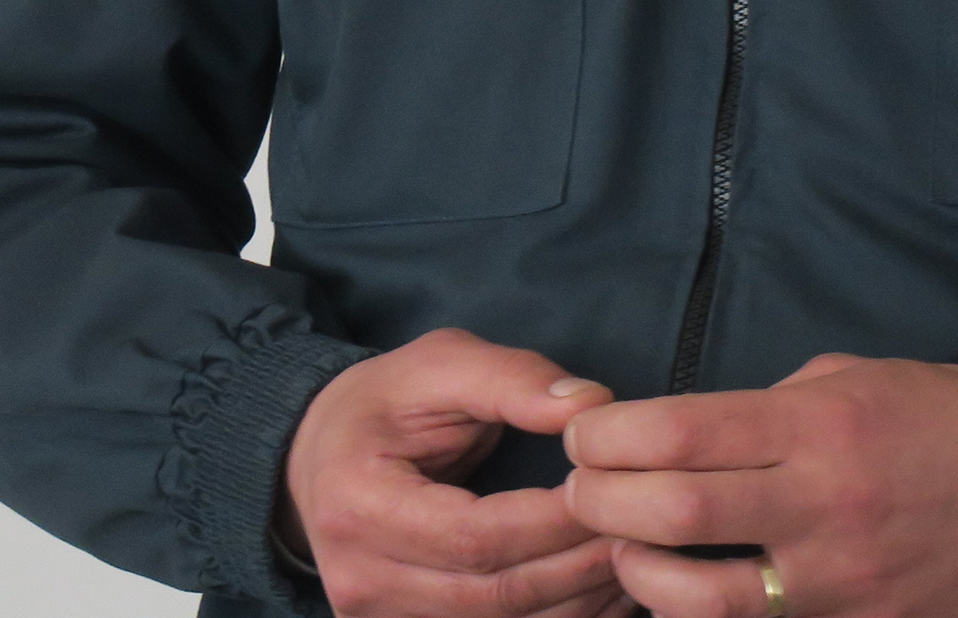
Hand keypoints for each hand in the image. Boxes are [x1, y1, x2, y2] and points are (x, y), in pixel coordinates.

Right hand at [281, 326, 633, 617]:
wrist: (314, 459)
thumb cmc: (381, 406)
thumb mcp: (437, 363)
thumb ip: (512, 378)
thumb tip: (593, 407)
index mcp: (361, 505)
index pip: (477, 535)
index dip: (555, 522)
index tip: (614, 490)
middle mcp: (363, 580)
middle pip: (495, 595)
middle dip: (579, 567)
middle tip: (644, 532)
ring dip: (578, 603)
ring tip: (636, 563)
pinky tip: (599, 593)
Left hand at [561, 354, 957, 617]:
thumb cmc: (947, 418)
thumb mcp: (855, 379)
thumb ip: (772, 408)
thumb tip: (691, 433)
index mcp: (818, 425)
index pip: (677, 433)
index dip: (607, 438)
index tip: (584, 437)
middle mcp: (823, 503)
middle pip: (671, 513)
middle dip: (600, 503)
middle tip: (580, 492)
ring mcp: (840, 579)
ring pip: (700, 599)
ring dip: (637, 576)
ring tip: (622, 553)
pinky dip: (706, 616)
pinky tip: (688, 594)